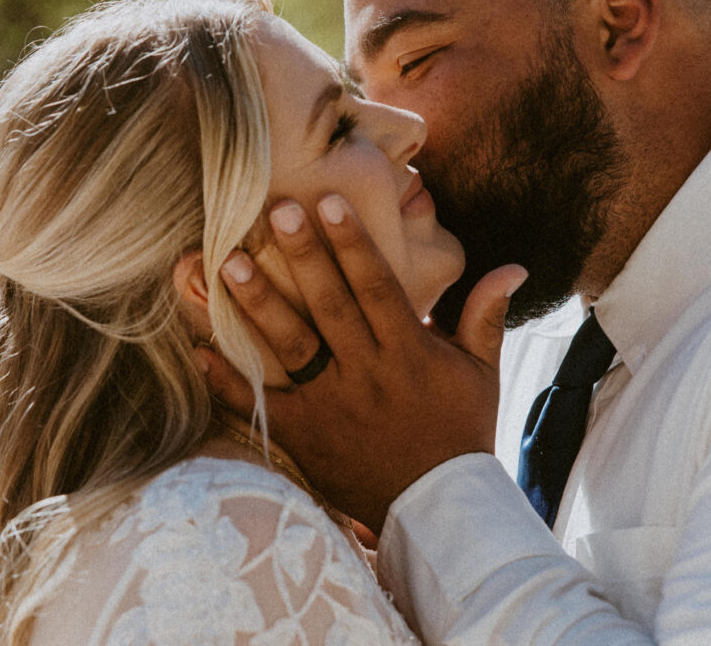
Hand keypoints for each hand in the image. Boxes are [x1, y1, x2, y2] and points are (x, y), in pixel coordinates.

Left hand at [199, 194, 526, 534]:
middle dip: (303, 256)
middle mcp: (368, 373)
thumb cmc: (460, 433)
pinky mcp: (306, 437)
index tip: (328, 202)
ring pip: (292, 347)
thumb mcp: (481, 374)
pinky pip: (262, 406)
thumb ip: (485, 317)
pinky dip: (229, 380)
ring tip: (227, 263)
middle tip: (274, 212)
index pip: (377, 287)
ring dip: (260, 304)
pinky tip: (198, 349)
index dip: (353, 243)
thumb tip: (513, 267)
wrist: (439, 509)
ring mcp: (333, 406)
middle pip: (330, 306)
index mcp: (409, 352)